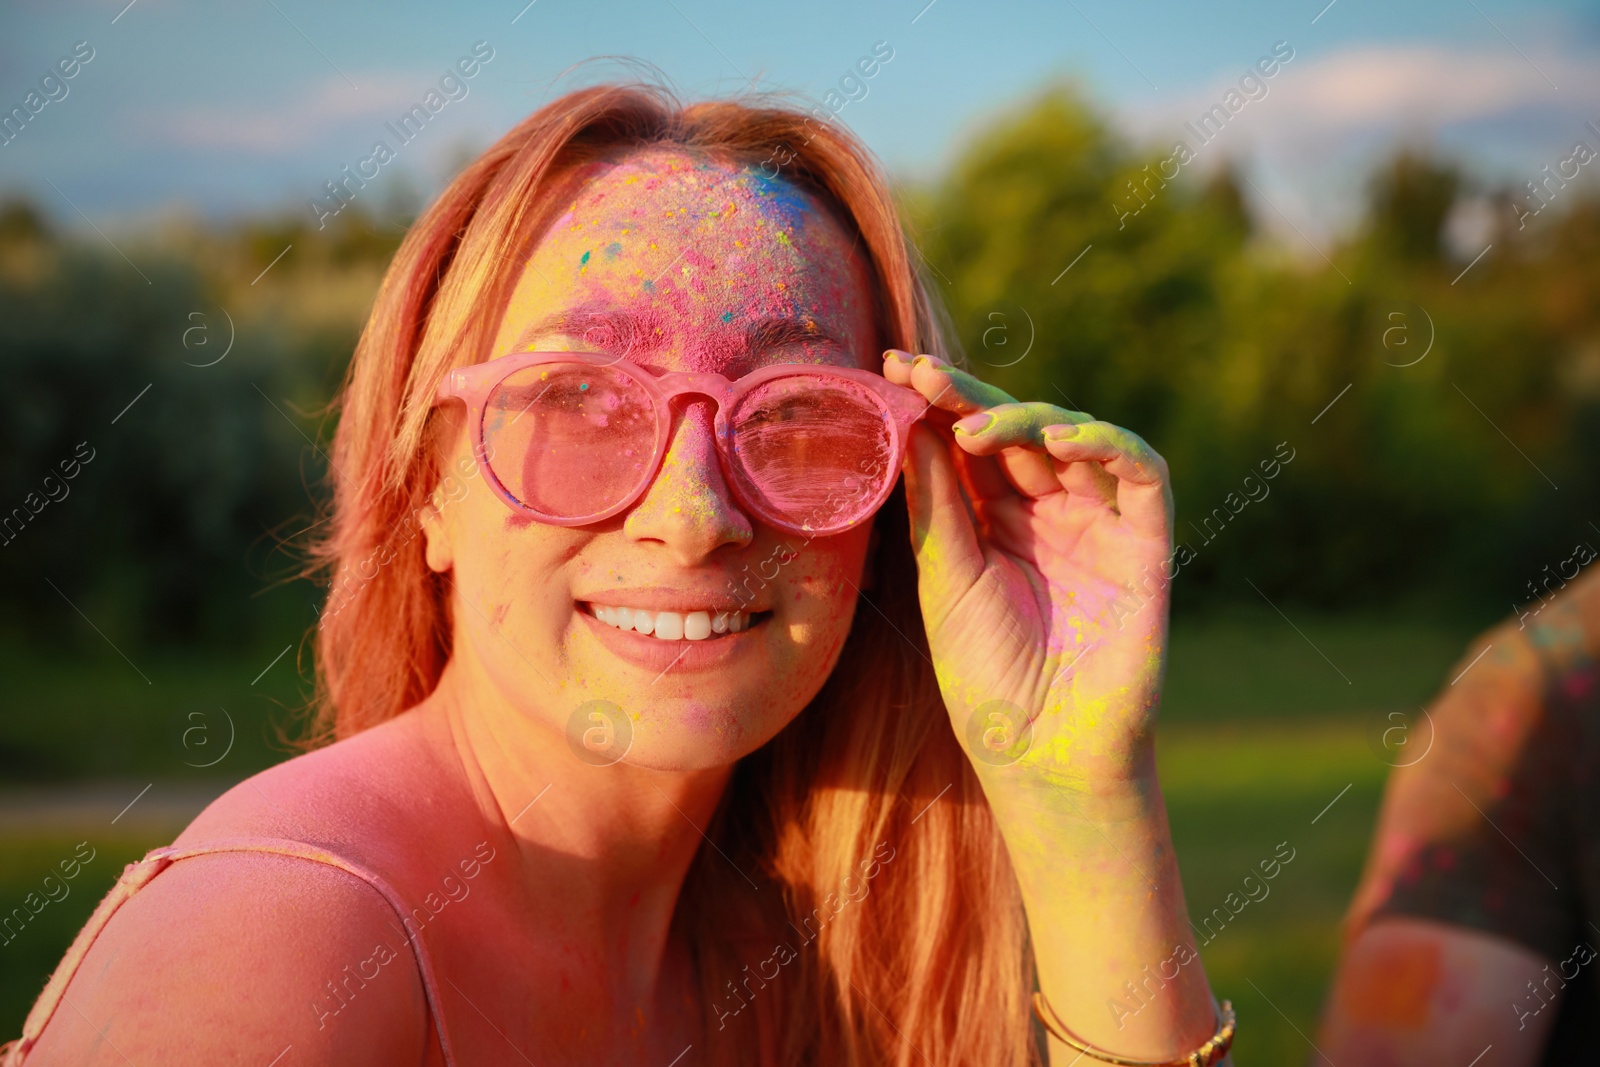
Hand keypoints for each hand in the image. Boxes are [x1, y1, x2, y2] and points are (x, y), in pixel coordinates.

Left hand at [881, 350, 1173, 799]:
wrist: (1042, 756)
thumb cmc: (986, 679)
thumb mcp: (946, 582)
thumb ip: (937, 504)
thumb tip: (915, 421)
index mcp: (993, 523)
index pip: (967, 446)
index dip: (936, 405)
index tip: (892, 371)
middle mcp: (1047, 514)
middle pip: (1015, 432)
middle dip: (968, 398)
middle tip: (922, 375)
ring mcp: (1098, 525)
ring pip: (1074, 440)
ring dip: (1025, 419)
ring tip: (973, 426)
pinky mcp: (1146, 543)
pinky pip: (1142, 473)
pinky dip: (1107, 444)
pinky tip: (1061, 438)